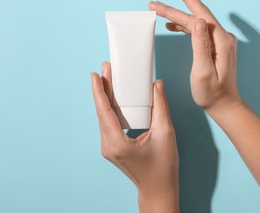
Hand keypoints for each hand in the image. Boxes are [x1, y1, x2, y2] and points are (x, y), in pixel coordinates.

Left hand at [91, 62, 178, 212]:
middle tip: (106, 69)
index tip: (95, 75)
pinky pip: (108, 124)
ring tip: (110, 80)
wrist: (158, 189)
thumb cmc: (163, 167)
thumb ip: (161, 107)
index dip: (99, 91)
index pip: (104, 112)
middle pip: (102, 112)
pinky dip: (111, 109)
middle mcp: (108, 146)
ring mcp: (108, 148)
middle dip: (103, 89)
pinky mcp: (112, 147)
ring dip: (106, 98)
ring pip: (104, 118)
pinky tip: (116, 98)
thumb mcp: (165, 134)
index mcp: (118, 143)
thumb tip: (157, 85)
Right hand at [148, 0, 242, 115]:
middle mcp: (222, 37)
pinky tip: (173, 26)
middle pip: (196, 15)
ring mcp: (220, 41)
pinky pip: (198, 31)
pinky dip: (184, 26)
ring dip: (178, 16)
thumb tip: (197, 20)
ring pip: (196, 22)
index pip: (198, 15)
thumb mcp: (203, 71)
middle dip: (174, 8)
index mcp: (221, 41)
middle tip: (154, 4)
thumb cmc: (212, 93)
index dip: (183, 1)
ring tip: (160, 12)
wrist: (224, 104)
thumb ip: (200, 45)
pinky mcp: (216, 47)